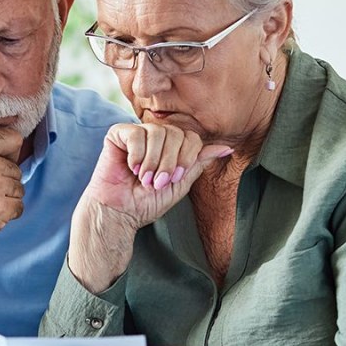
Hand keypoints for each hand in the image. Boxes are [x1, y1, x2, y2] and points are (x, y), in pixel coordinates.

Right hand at [88, 123, 232, 227]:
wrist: (119, 213)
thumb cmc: (146, 202)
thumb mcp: (179, 184)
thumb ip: (198, 163)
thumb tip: (227, 148)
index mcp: (171, 147)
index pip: (191, 138)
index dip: (186, 158)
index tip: (174, 179)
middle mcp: (155, 137)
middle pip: (175, 133)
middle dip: (169, 162)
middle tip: (157, 182)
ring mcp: (137, 133)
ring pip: (157, 132)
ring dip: (153, 161)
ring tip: (144, 179)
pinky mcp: (117, 134)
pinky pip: (136, 134)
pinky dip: (136, 155)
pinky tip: (131, 168)